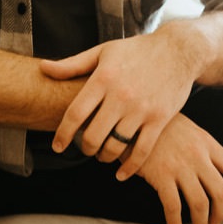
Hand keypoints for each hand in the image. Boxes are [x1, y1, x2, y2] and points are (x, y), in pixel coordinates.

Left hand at [42, 30, 198, 173]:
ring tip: (103, 154)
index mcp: (103, 79)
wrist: (179, 50)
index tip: (57, 146)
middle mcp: (121, 95)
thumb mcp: (103, 52)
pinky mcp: (159, 119)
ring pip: (115, 146)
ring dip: (104, 156)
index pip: (75, 114)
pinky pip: (142, 151)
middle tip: (84, 149)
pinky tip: (121, 173)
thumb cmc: (138, 50)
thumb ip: (73, 64)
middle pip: (93, 135)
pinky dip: (130, 167)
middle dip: (84, 148)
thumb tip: (43, 68)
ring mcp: (141, 109)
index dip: (63, 134)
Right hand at [129, 113, 222, 223]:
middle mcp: (198, 156)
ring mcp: (180, 167)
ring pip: (200, 203)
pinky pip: (173, 207)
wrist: (134, 119)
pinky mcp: (160, 176)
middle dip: (221, 213)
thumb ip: (203, 149)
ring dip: (202, 222)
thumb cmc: (161, 127)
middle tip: (215, 223)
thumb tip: (213, 173)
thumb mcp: (189, 130)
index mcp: (208, 143)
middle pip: (220, 192)